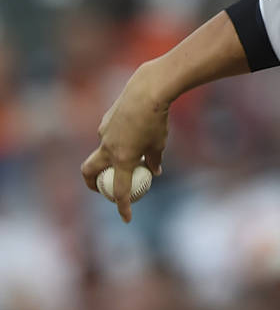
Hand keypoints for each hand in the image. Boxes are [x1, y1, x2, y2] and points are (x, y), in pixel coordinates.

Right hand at [81, 62, 169, 221]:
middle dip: (91, 183)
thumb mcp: (160, 144)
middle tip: (101, 189)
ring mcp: (103, 133)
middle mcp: (108, 147)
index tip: (126, 218)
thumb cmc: (157, 120)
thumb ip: (154, 160)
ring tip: (127, 157)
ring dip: (110, 158)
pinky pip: (108, 136)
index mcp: (122, 158)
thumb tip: (154, 172)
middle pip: (89, 171)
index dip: (123, 206)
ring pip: (102, 151)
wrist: (147, 91)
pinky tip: (131, 131)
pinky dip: (117, 140)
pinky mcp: (104, 120)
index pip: (119, 190)